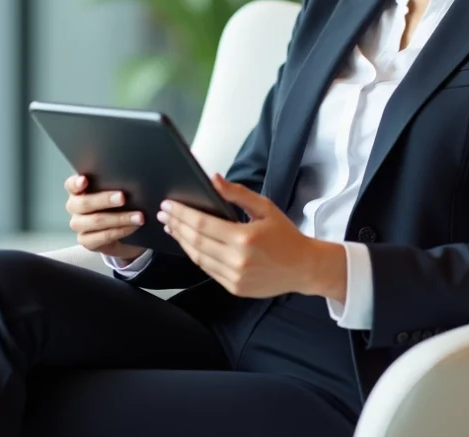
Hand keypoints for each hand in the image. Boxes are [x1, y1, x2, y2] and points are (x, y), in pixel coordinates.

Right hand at [64, 174, 147, 261]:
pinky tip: (133, 227)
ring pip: (95, 221)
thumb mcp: (118, 193)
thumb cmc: (121, 206)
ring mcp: (79, 225)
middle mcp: (75, 207)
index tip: (85, 180)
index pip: (71, 185)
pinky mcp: (86, 241)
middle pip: (83, 203)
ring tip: (138, 216)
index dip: (76, 183)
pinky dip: (120, 231)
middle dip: (104, 199)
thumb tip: (130, 181)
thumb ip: (117, 186)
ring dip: (119, 218)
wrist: (126, 234)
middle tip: (123, 198)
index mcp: (79, 191)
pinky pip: (103, 237)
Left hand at [158, 174, 346, 300]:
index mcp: (244, 238)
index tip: (169, 204)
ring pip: (198, 257)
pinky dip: (195, 255)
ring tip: (172, 227)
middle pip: (196, 241)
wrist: (303, 268)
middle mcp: (237, 260)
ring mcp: (234, 277)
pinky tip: (189, 243)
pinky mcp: (234, 288)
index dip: (182, 214)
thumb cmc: (286, 236)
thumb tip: (213, 179)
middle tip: (164, 213)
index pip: (203, 224)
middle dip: (176, 225)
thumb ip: (237, 194)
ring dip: (182, 241)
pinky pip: (207, 270)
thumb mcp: (265, 208)